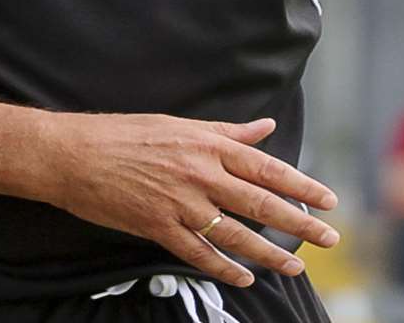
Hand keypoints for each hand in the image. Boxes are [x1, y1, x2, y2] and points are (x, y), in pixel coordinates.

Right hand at [34, 113, 339, 287]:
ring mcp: (180, 203)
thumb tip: (265, 128)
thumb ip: (226, 132)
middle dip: (299, 223)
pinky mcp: (158, 227)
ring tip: (294, 267)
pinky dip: (224, 268)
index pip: (267, 167)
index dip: (301, 185)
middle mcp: (200, 173)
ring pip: (236, 233)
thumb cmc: (126, 134)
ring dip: (269, 252)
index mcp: (208, 144)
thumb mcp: (179, 125)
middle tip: (330, 238)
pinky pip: (198, 253)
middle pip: (261, 202)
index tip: (328, 200)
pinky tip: (244, 277)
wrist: (74, 154)